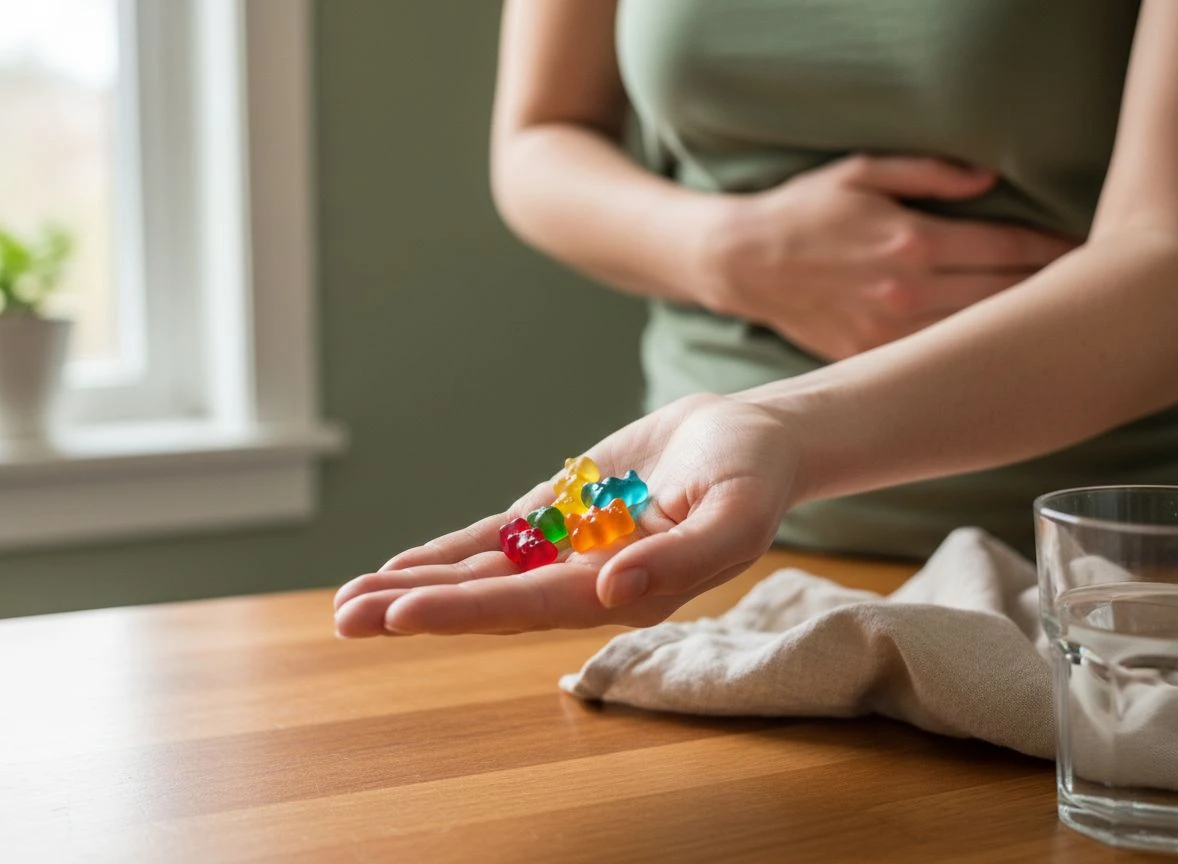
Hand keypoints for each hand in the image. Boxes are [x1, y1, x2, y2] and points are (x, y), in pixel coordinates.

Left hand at [334, 394, 797, 635]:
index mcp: (624, 594)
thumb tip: (609, 595)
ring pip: (481, 572)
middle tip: (345, 620)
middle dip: (418, 609)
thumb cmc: (754, 480)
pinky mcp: (560, 513)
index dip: (465, 611)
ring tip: (349, 603)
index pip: (531, 608)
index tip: (402, 613)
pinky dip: (447, 551)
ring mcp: (568, 548)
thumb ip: (677, 563)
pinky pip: (495, 536)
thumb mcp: (734, 519)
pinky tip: (398, 567)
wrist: (752, 439)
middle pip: (489, 599)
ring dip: (418, 585)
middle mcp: (585, 581)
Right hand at [703, 155, 1078, 359]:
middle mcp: (905, 291)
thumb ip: (929, 173)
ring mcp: (886, 332)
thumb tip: (990, 181)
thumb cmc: (801, 211)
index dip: (1049, 250)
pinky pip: (929, 359)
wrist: (740, 263)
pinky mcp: (865, 356)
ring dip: (1009, 328)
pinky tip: (983, 350)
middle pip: (1000, 296)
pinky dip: (963, 354)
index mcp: (912, 241)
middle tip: (1071, 288)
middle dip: (1043, 289)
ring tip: (1037, 322)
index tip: (1075, 250)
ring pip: (971, 334)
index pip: (1005, 249)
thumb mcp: (860, 172)